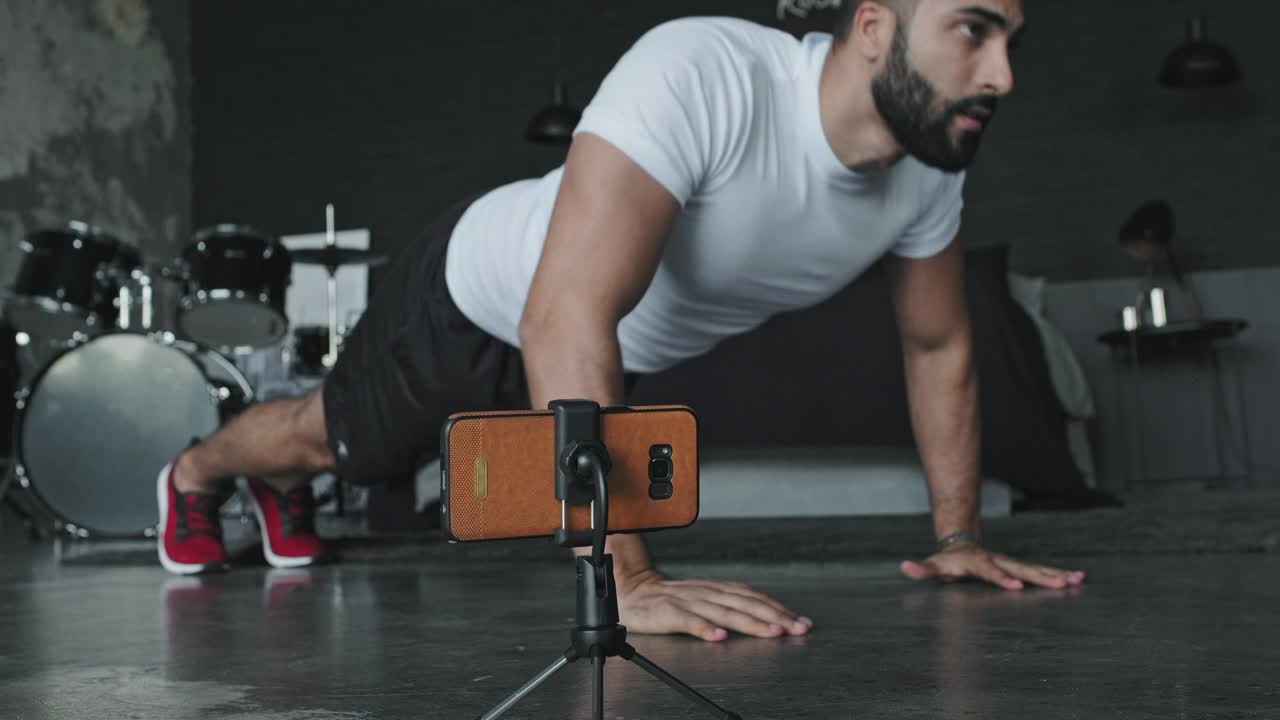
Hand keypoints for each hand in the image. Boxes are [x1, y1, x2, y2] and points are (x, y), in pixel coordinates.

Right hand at [615, 569, 812, 641]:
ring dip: (750, 623)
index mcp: (717, 589)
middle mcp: (707, 593)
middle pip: (746, 604)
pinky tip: (719, 637)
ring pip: (724, 612)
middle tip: (798, 629)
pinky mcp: (668, 612)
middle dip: (775, 616)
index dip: (778, 609)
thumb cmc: (670, 600)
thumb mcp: (705, 597)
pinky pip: (688, 621)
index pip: (754, 597)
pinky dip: (705, 628)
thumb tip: (765, 612)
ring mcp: (688, 602)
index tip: (800, 622)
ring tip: (771, 632)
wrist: (632, 593)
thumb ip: (730, 603)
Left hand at [900, 542, 1085, 590]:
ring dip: (1057, 575)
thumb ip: (922, 569)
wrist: (961, 542)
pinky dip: (1057, 575)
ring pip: (1036, 569)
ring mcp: (1010, 563)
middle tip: (1064, 584)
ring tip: (1078, 579)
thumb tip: (904, 567)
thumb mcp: (933, 566)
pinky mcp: (1017, 567)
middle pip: (1023, 570)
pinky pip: (1039, 572)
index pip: (992, 573)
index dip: (1001, 579)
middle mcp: (999, 562)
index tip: (1015, 587)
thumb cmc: (947, 560)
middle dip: (1043, 578)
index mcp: (980, 564)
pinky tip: (1075, 579)